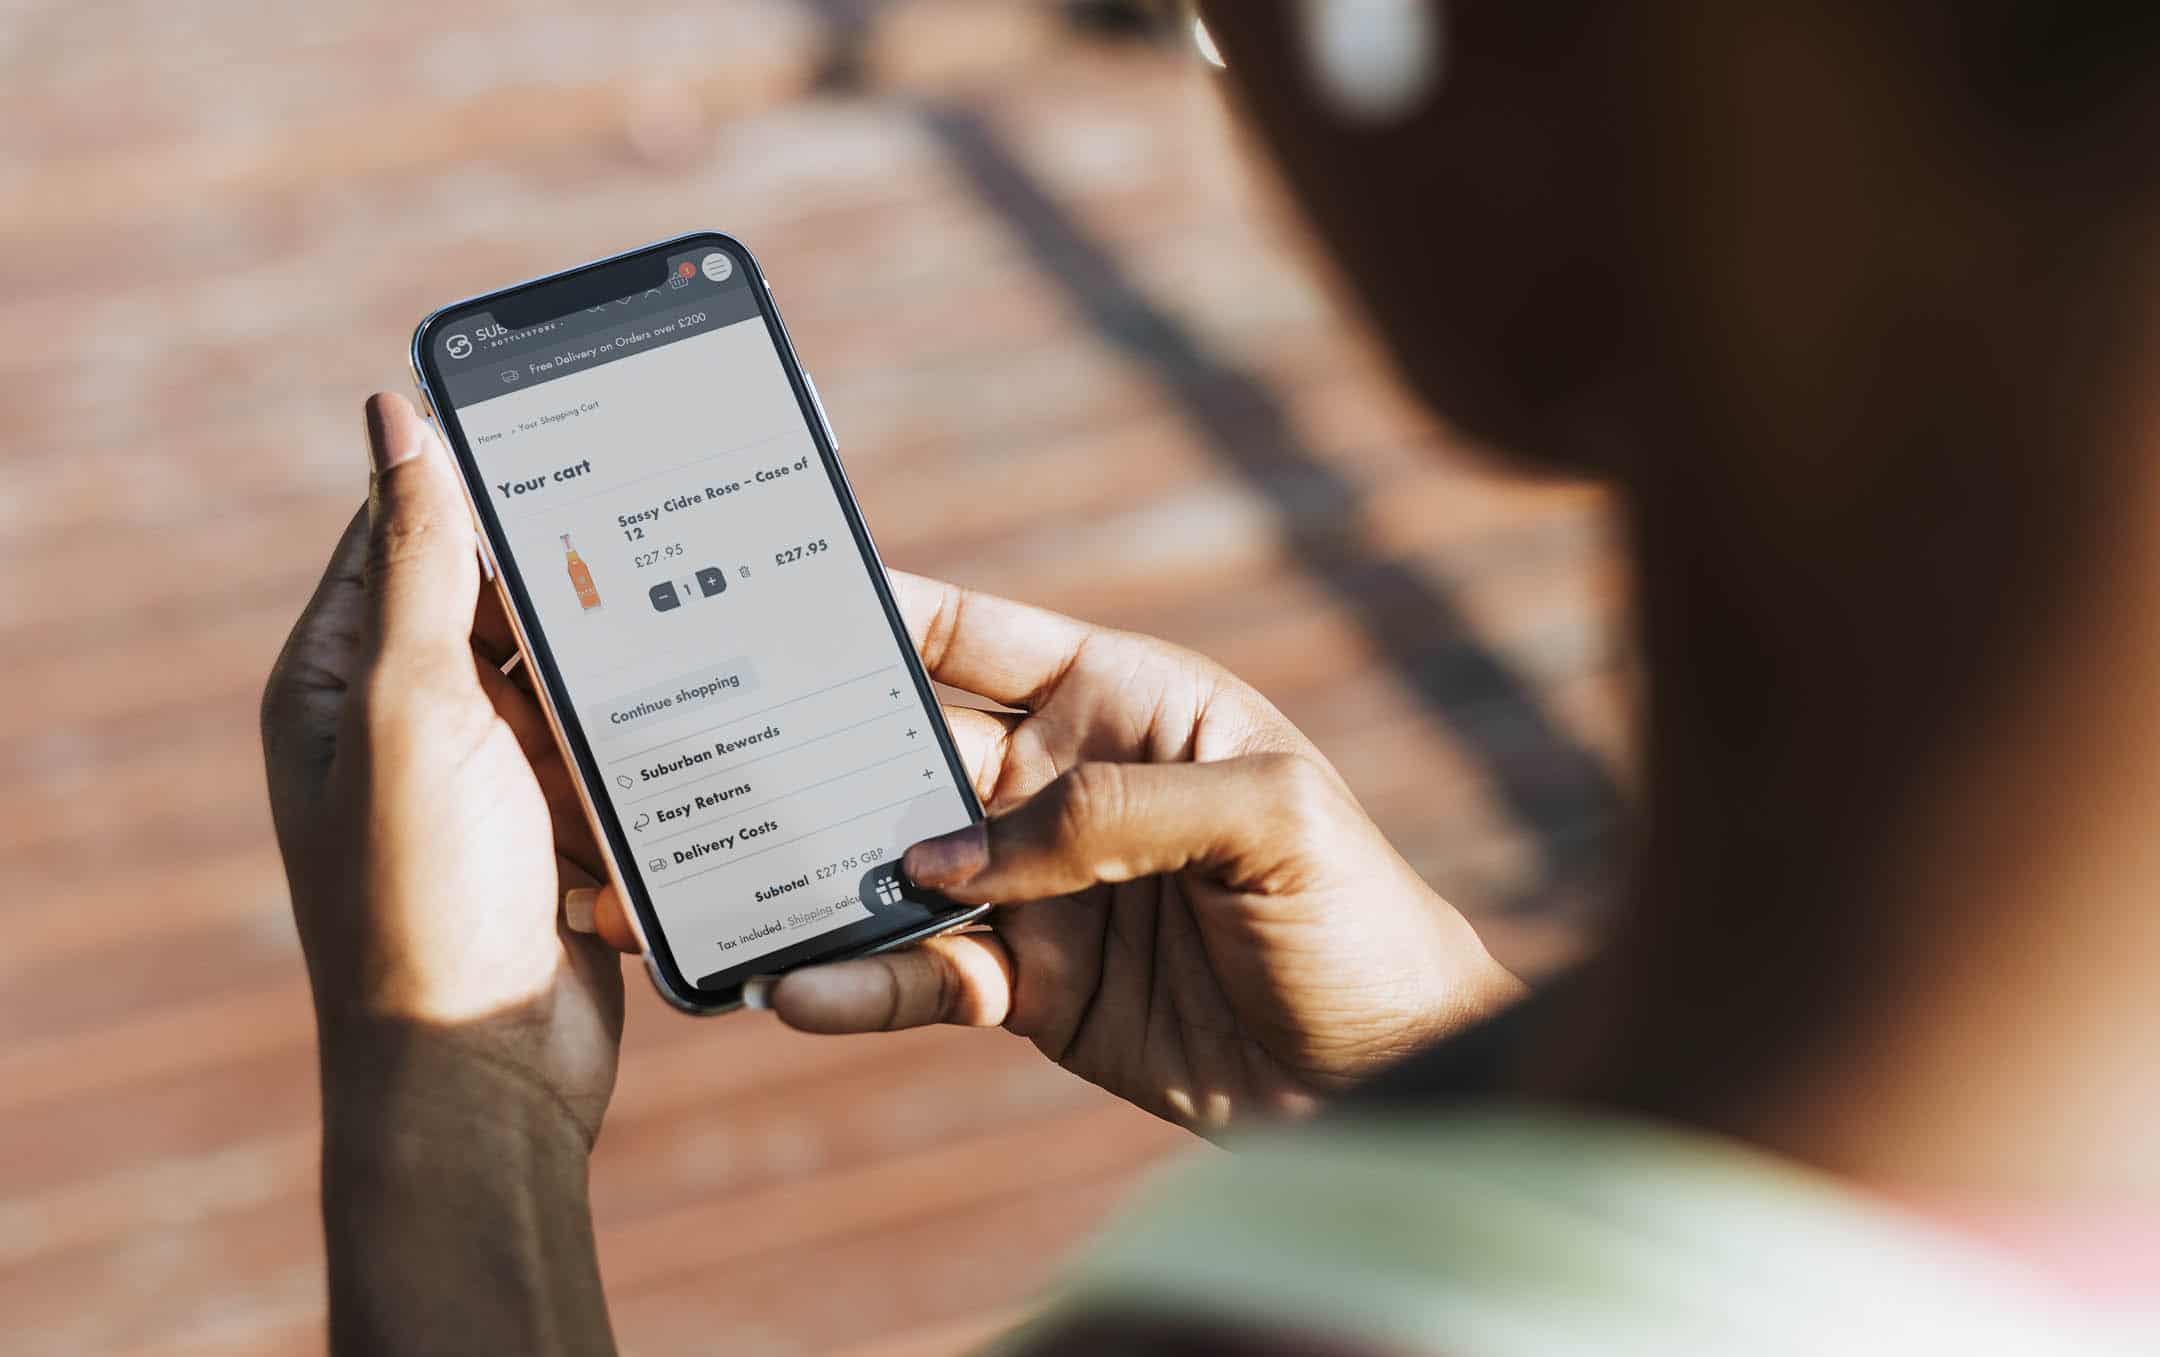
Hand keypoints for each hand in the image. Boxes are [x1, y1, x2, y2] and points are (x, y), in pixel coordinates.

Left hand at [262, 393, 628, 1143]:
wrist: (484, 1074)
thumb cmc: (422, 898)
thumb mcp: (413, 709)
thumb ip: (416, 562)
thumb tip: (396, 414)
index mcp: (338, 680)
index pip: (403, 529)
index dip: (476, 471)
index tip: (568, 419)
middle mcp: (406, 721)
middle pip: (502, 599)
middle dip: (576, 572)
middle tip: (668, 508)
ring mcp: (487, 778)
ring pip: (571, 671)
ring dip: (620, 656)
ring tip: (700, 602)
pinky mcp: (558, 825)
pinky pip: (611, 744)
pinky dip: (648, 726)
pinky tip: (709, 695)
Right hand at [749, 577, 1523, 1131]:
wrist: (1389, 1078)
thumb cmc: (1359, 915)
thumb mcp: (1268, 822)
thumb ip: (1112, 813)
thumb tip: (948, 854)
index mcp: (1123, 702)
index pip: (974, 637)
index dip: (880, 611)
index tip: (771, 595)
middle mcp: (1061, 784)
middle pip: (906, 750)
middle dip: (811, 745)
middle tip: (705, 749)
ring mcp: (1038, 889)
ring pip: (895, 868)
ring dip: (815, 872)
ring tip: (718, 882)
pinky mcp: (1030, 988)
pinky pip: (923, 974)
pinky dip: (859, 981)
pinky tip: (797, 989)